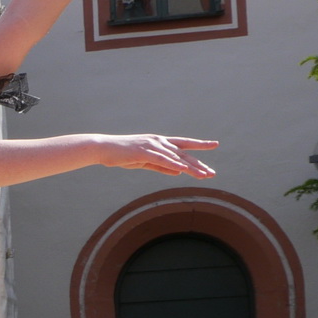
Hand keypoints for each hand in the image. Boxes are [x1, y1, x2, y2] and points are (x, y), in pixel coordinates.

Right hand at [92, 134, 218, 177]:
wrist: (103, 148)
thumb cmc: (122, 155)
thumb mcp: (145, 162)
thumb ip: (163, 167)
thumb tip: (179, 171)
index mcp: (160, 143)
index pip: (184, 144)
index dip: (200, 145)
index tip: (214, 145)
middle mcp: (159, 142)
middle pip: (184, 153)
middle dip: (199, 164)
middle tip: (212, 173)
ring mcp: (152, 146)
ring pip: (176, 157)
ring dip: (191, 167)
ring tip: (204, 175)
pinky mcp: (144, 152)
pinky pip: (162, 159)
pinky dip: (173, 164)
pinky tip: (183, 169)